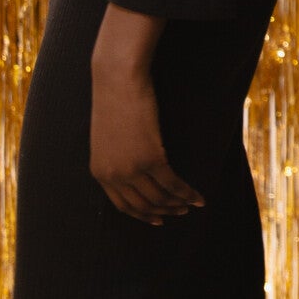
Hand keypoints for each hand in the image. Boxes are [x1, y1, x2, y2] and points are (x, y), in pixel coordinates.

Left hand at [89, 8, 202, 221]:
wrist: (118, 79)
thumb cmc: (114, 100)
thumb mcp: (109, 137)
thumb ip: (117, 158)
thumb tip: (136, 171)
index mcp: (100, 172)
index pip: (122, 205)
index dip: (142, 215)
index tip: (157, 219)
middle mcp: (114, 175)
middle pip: (143, 205)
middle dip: (164, 212)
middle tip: (180, 212)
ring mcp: (131, 169)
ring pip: (159, 198)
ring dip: (178, 204)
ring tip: (191, 204)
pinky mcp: (151, 159)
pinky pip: (173, 184)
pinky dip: (187, 193)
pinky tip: (198, 196)